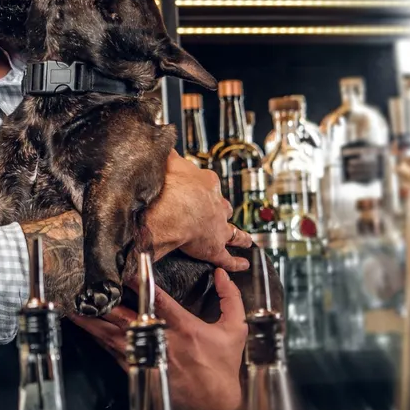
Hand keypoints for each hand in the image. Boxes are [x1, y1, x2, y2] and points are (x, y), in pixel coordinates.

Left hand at [72, 268, 247, 409]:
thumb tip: (223, 274)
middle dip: (105, 303)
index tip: (123, 269)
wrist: (219, 409)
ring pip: (114, 337)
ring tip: (73, 308)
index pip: (157, 299)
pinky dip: (99, 340)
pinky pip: (114, 354)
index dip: (139, 283)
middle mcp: (163, 342)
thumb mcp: (235, 331)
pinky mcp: (140, 373)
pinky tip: (86, 331)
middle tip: (85, 287)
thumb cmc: (224, 369)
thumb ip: (230, 299)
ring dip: (93, 322)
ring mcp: (149, 359)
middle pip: (126, 318)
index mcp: (185, 328)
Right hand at [144, 152, 251, 272]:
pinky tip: (243, 264)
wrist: (171, 209)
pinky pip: (228, 257)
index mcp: (206, 183)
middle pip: (223, 206)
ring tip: (246, 239)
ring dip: (239, 236)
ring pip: (233, 231)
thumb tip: (164, 145)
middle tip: (220, 213)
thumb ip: (168, 155)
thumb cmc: (169, 186)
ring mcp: (218, 227)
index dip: (204, 186)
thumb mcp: (168, 162)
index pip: (208, 182)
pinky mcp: (215, 248)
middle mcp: (216, 204)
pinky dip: (236, 262)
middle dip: (221, 210)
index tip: (199, 187)